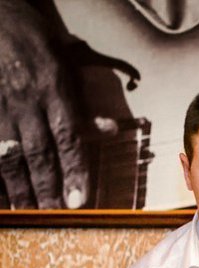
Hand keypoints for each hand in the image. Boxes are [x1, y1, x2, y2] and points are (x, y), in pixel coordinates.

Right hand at [0, 0, 87, 208]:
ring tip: (27, 213)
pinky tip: (3, 196)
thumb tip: (111, 131)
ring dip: (19, 189)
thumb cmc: (35, 43)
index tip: (80, 202)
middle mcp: (27, 102)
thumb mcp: (66, 65)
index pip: (69, 139)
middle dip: (47, 189)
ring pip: (8, 156)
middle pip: (39, 154)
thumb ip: (84, 105)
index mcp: (54, 90)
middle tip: (55, 217)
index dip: (75, 172)